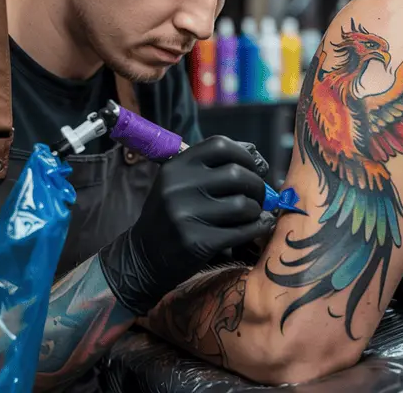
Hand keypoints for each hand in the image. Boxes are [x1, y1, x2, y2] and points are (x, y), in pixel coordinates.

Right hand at [98, 136, 270, 314]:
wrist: (143, 257)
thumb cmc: (170, 216)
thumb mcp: (180, 184)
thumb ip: (212, 168)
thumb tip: (258, 157)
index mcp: (176, 167)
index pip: (220, 145)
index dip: (245, 155)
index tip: (254, 168)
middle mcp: (179, 187)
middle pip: (237, 175)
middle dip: (257, 186)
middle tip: (258, 196)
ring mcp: (186, 215)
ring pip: (243, 204)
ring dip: (256, 210)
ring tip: (252, 215)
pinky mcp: (197, 242)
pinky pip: (242, 231)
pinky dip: (258, 228)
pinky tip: (258, 227)